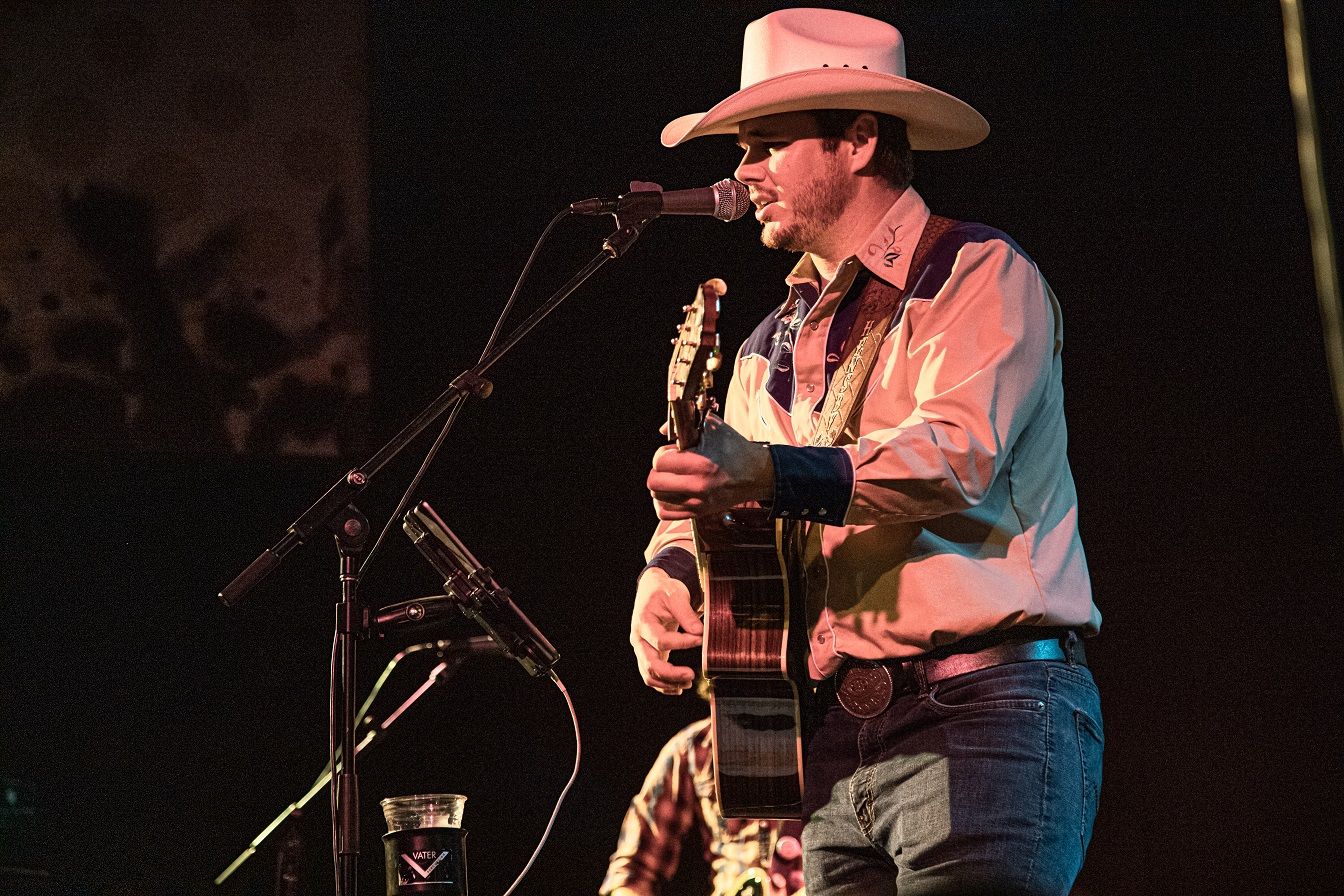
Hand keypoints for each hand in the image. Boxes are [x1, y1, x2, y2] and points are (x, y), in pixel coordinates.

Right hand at [630, 566, 701, 694]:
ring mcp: (642, 649)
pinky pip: (651, 675)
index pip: (661, 641)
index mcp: (643, 622)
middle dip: (671, 674)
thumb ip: (686, 614)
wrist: (652, 590)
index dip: (682, 643)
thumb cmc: (664, 591)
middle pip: (650, 664)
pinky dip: (663, 685)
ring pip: (649, 674)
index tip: (701, 639)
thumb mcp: (676, 595)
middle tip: (692, 675)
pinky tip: (680, 687)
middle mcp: (638, 639)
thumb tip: (700, 632)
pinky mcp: (648, 654)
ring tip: (688, 683)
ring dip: (668, 683)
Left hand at [647, 415, 773, 519]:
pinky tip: (671, 493)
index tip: (670, 452)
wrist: (756, 475)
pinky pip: (666, 513)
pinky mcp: (699, 512)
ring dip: (660, 486)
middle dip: (658, 470)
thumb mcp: (713, 429)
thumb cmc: (735, 449)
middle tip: (668, 466)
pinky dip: (663, 503)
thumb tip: (663, 429)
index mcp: (701, 463)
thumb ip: (686, 424)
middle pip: (654, 482)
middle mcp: (698, 486)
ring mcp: (698, 502)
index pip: (660, 462)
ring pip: (657, 498)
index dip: (661, 454)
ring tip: (670, 478)